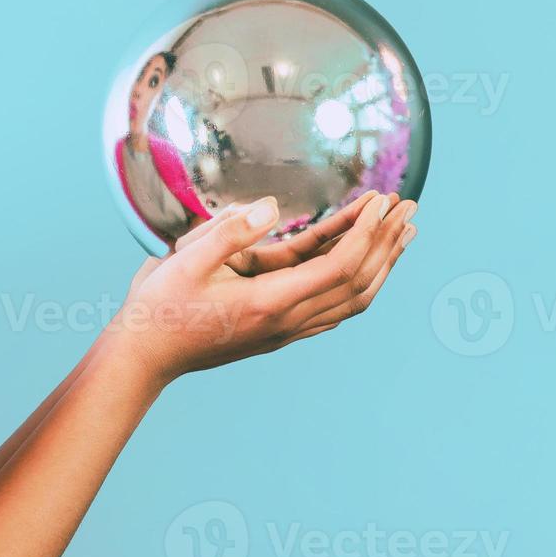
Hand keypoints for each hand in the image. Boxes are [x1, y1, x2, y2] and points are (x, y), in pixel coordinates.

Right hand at [109, 190, 416, 386]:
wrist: (146, 355)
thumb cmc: (160, 305)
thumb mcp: (186, 259)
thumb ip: (230, 231)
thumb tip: (271, 205)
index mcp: (269, 301)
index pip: (339, 266)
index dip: (367, 232)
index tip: (383, 201)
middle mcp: (287, 320)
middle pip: (358, 282)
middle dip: (387, 243)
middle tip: (409, 206)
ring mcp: (286, 329)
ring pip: (352, 299)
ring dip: (381, 263)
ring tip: (402, 232)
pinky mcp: (279, 328)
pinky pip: (334, 306)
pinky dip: (359, 280)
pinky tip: (364, 262)